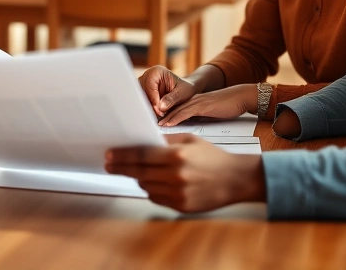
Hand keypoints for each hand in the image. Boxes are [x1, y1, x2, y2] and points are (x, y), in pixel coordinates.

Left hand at [105, 134, 264, 212]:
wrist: (235, 179)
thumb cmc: (212, 157)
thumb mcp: (190, 140)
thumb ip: (166, 141)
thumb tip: (142, 141)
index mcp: (177, 155)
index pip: (141, 155)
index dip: (122, 155)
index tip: (109, 154)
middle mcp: (176, 175)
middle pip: (139, 172)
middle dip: (121, 168)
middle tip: (109, 165)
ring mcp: (178, 193)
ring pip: (145, 186)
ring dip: (138, 178)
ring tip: (137, 172)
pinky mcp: (180, 206)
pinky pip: (156, 198)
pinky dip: (151, 190)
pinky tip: (154, 183)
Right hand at [138, 66, 196, 116]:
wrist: (185, 90)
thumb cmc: (185, 89)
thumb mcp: (181, 94)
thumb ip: (171, 99)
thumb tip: (161, 107)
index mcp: (156, 72)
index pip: (150, 86)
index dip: (154, 100)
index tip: (161, 111)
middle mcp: (147, 76)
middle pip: (142, 92)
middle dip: (149, 105)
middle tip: (158, 116)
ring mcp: (143, 84)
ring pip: (140, 98)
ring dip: (148, 108)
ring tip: (157, 116)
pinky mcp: (143, 92)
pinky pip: (142, 102)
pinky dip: (148, 109)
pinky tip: (155, 115)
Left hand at [158, 84, 256, 125]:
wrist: (240, 98)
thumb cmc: (226, 107)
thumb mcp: (207, 113)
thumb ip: (196, 117)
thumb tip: (186, 127)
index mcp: (190, 102)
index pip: (171, 109)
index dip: (161, 117)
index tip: (150, 125)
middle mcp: (190, 101)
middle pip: (169, 109)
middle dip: (157, 117)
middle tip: (144, 126)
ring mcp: (195, 102)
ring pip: (174, 110)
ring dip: (163, 118)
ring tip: (151, 126)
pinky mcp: (202, 105)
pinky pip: (185, 112)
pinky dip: (175, 118)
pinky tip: (167, 123)